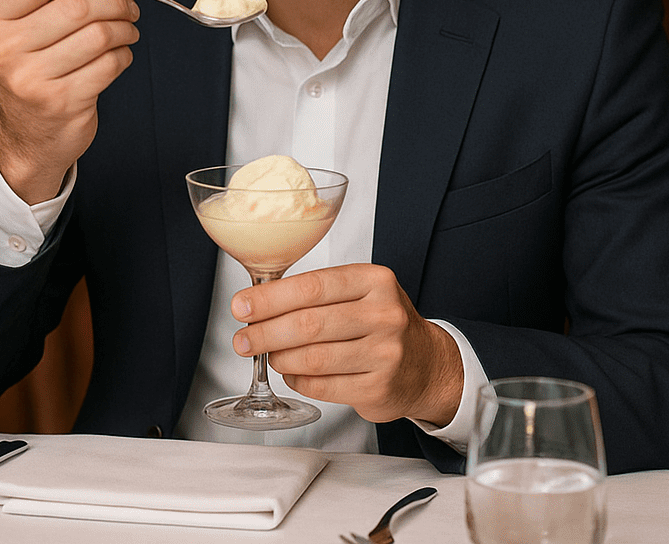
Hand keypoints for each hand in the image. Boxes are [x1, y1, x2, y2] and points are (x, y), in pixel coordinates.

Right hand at [0, 0, 139, 202]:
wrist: (28, 135)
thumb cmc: (33, 67)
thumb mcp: (25, 22)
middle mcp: (5, 49)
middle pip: (76, 6)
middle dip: (114, 0)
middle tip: (128, 5)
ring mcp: (31, 79)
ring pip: (97, 36)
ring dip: (124, 29)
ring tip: (128, 30)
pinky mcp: (61, 103)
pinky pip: (108, 66)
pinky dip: (123, 56)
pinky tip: (119, 56)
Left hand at [232, 263, 462, 424]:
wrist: (428, 364)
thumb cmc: (379, 323)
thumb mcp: (358, 292)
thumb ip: (314, 292)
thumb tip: (255, 302)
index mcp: (374, 281)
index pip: (311, 286)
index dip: (269, 298)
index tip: (240, 306)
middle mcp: (384, 314)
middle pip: (309, 324)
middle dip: (265, 332)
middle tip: (242, 339)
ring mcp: (386, 353)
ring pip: (314, 358)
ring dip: (280, 358)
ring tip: (267, 355)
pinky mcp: (379, 388)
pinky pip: (323, 386)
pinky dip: (298, 380)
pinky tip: (292, 373)